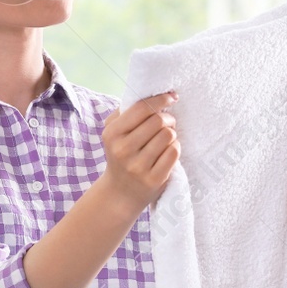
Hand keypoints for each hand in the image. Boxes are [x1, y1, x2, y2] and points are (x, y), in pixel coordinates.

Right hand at [99, 92, 179, 207]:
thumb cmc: (121, 155)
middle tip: (168, 123)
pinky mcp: (154, 179)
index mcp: (112, 134)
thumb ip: (126, 113)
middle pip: (158, 121)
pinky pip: (174, 152)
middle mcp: (123, 150)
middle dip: (168, 118)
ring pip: (168, 135)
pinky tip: (167, 151)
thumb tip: (154, 95)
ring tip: (166, 139)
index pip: (141, 108)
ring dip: (172, 134)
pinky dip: (175, 148)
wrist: (120, 192)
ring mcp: (138, 166)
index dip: (160, 100)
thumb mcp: (113, 133)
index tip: (171, 97)